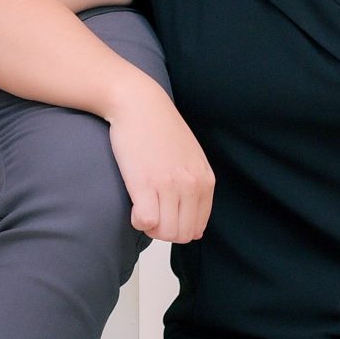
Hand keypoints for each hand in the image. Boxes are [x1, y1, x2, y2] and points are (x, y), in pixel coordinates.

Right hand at [107, 82, 215, 240]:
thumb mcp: (192, 158)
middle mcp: (191, 184)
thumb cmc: (160, 129)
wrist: (139, 103)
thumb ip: (197, 190)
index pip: (197, 227)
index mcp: (205, 181)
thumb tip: (197, 230)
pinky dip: (138, 221)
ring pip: (165, 233)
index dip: (177, 226)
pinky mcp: (145, 182)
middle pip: (182, 235)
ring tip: (142, 207)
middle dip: (164, 231)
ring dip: (150, 227)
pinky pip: (146, 222)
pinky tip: (134, 205)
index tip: (163, 212)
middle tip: (151, 212)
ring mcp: (169, 184)